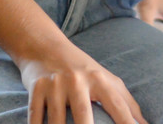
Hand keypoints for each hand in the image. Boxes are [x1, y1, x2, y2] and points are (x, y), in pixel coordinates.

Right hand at [22, 44, 148, 123]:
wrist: (45, 47)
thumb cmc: (82, 70)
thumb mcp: (107, 80)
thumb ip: (127, 104)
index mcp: (100, 79)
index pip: (117, 107)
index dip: (127, 123)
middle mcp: (78, 80)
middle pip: (83, 117)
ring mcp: (56, 84)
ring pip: (57, 123)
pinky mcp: (36, 88)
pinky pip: (36, 118)